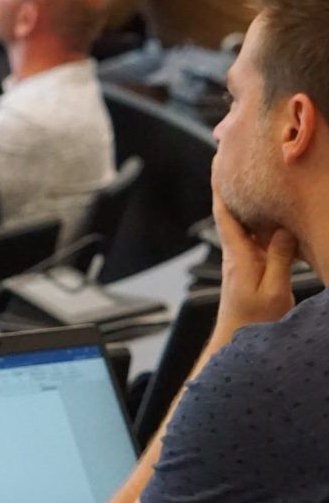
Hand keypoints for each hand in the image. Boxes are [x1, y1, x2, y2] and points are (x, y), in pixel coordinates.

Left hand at [210, 178, 296, 336]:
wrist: (238, 341)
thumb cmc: (254, 321)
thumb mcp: (273, 290)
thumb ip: (278, 259)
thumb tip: (283, 229)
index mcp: (237, 255)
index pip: (225, 214)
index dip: (220, 188)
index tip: (218, 164)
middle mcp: (236, 253)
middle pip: (233, 214)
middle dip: (234, 188)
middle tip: (236, 162)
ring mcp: (241, 260)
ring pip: (246, 225)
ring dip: (249, 204)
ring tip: (260, 182)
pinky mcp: (250, 268)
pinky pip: (257, 239)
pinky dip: (263, 224)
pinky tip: (276, 217)